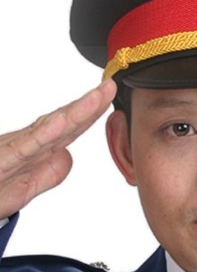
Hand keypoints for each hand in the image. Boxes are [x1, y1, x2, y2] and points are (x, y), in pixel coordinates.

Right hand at [0, 79, 116, 218]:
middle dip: (91, 103)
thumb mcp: (27, 186)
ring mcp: (17, 150)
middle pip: (66, 120)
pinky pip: (27, 146)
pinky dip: (45, 133)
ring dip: (77, 110)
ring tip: (98, 95)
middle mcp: (30, 143)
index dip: (92, 111)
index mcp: (39, 149)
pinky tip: (63, 122)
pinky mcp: (4, 161)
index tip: (111, 94)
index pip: (72, 127)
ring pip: (51, 127)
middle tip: (111, 85)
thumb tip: (67, 155)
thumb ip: (51, 172)